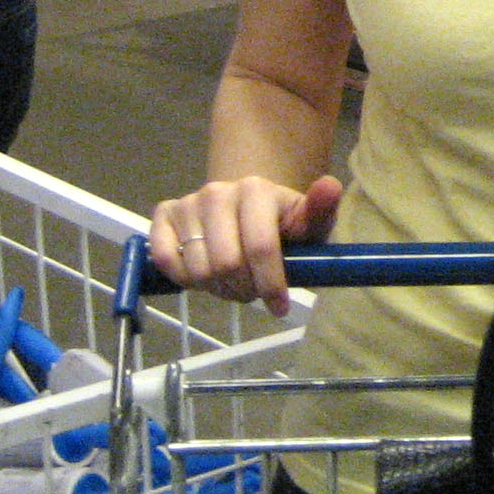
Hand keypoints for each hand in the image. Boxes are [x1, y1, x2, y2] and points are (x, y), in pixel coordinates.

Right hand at [149, 173, 342, 317]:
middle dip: (242, 289)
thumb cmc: (282, 224)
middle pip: (225, 264)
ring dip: (217, 289)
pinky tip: (204, 274)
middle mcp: (217, 192)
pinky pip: (166, 261)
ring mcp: (188, 202)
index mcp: (256, 190)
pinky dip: (185, 280)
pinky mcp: (163, 215)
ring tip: (232, 281)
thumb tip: (330, 186)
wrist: (246, 209)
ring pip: (197, 270)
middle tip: (252, 290)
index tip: (280, 307)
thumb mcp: (308, 224)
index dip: (270, 283)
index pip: (259, 247)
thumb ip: (320, 210)